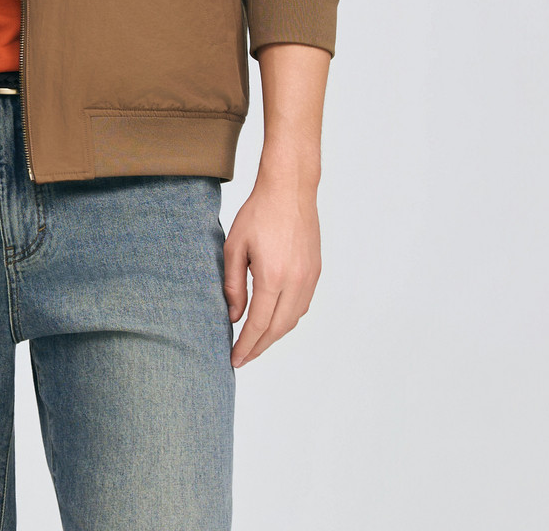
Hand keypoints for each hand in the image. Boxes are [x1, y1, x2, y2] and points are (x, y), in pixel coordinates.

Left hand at [223, 165, 320, 366]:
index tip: (235, 359)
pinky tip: (274, 319)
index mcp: (272, 277)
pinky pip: (302, 305)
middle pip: (278, 329)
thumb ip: (233, 284)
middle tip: (243, 357)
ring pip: (293, 319)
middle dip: (260, 347)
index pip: (258, 324)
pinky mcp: (315, 271)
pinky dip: (287, 318)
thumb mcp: (234, 246)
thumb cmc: (258, 213)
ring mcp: (309, 278)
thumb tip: (234, 316)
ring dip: (275, 334)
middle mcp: (296, 282)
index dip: (246, 345)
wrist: (290, 190)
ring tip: (256, 341)